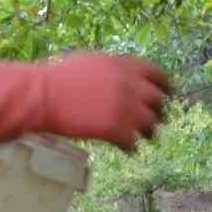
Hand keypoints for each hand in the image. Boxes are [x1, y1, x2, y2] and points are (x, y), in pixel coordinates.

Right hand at [36, 53, 170, 150]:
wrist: (44, 95)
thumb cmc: (60, 76)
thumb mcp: (92, 62)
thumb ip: (114, 69)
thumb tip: (123, 77)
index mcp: (125, 65)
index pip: (157, 74)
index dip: (165, 85)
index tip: (168, 93)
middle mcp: (131, 86)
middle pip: (158, 101)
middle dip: (159, 111)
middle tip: (156, 119)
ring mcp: (125, 109)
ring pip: (150, 124)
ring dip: (149, 131)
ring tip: (147, 137)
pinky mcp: (115, 130)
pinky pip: (133, 142)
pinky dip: (131, 147)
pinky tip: (127, 150)